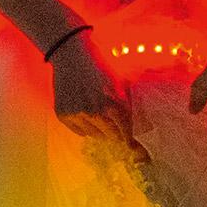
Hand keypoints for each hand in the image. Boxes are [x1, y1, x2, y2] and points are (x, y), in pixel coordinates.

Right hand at [50, 33, 148, 164]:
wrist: (71, 53)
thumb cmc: (100, 67)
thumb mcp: (121, 84)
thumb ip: (129, 107)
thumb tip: (142, 129)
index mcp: (113, 106)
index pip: (127, 135)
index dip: (134, 145)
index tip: (140, 153)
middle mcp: (95, 114)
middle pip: (111, 137)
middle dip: (117, 133)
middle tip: (116, 125)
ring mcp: (77, 115)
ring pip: (95, 135)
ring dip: (100, 128)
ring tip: (98, 110)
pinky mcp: (63, 115)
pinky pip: (80, 131)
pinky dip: (85, 125)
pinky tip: (85, 109)